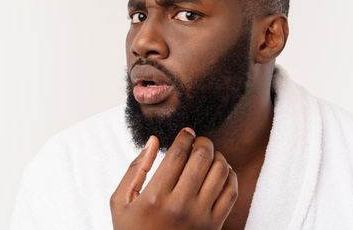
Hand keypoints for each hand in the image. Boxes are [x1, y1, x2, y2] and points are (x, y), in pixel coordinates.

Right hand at [110, 128, 237, 229]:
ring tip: (209, 156)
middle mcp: (180, 205)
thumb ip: (135, 169)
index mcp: (155, 197)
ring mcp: (200, 217)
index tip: (186, 132)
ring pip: (220, 172)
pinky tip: (220, 172)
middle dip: (203, 142)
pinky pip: (231, 192)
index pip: (178, 154)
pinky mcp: (214, 226)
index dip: (185, 137)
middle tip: (199, 141)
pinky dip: (230, 176)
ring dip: (218, 156)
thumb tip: (153, 141)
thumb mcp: (121, 202)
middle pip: (202, 158)